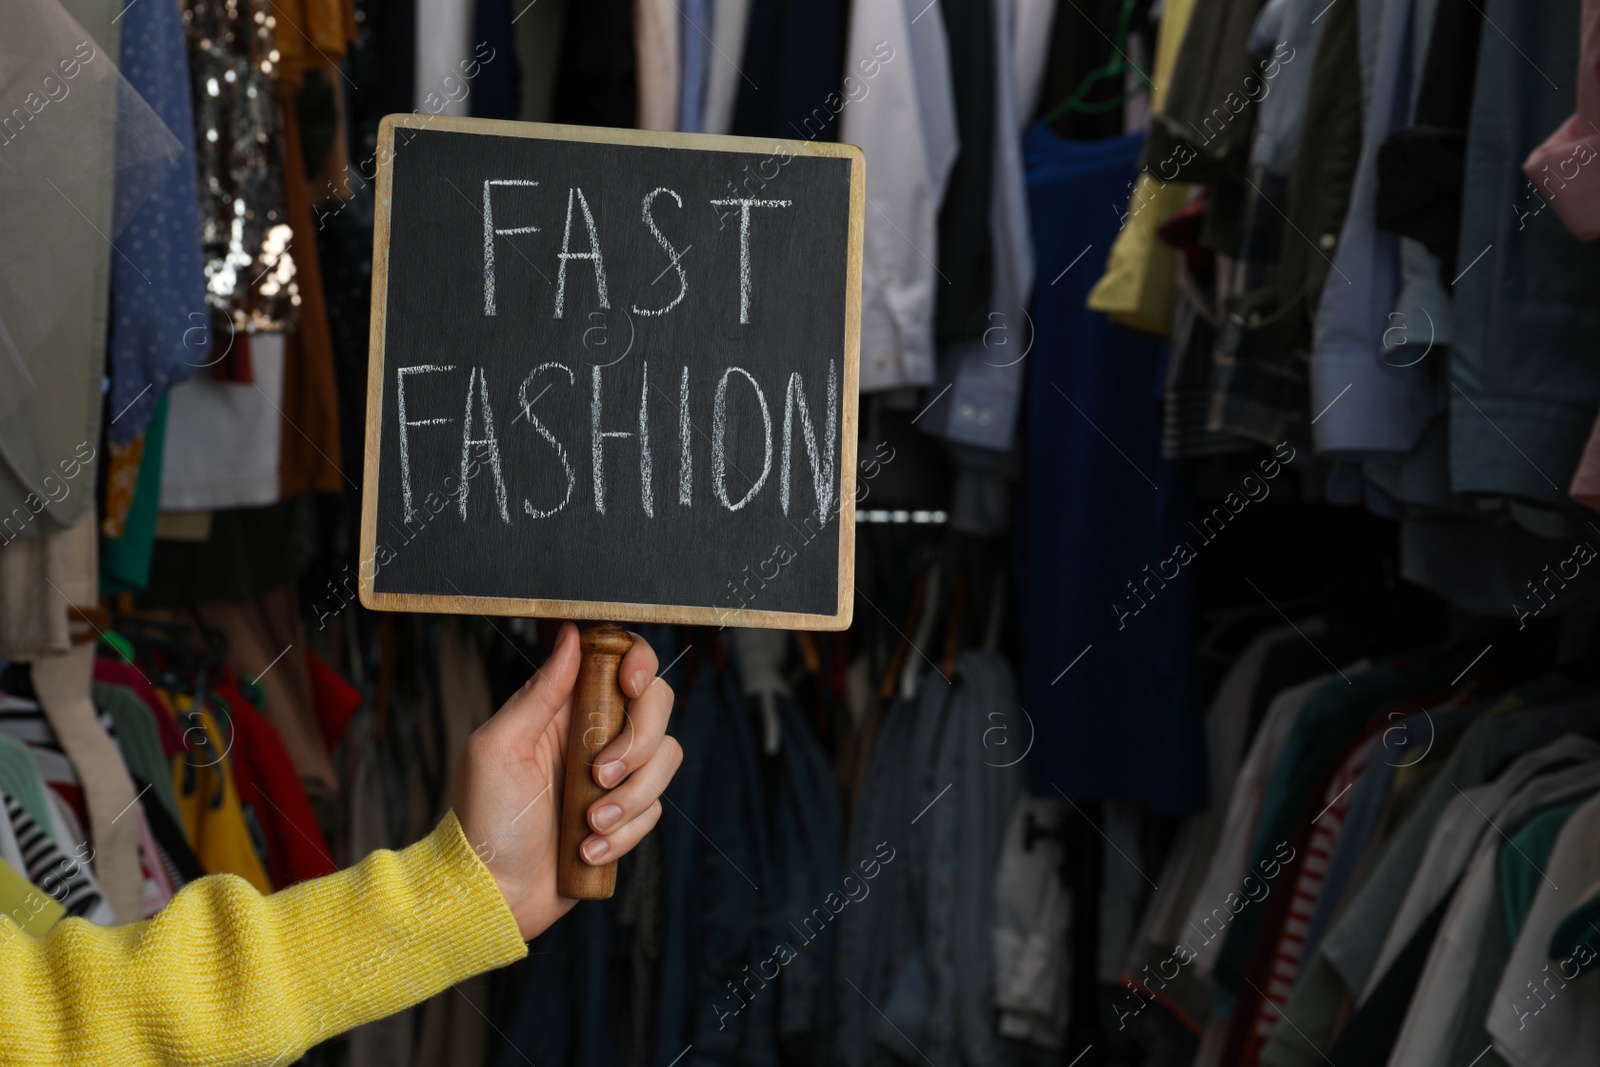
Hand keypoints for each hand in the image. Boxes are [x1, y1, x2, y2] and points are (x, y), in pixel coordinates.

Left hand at [453, 622, 680, 938]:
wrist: (493, 892)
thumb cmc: (484, 817)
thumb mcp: (498, 746)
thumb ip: (540, 692)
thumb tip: (572, 635)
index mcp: (566, 708)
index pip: (622, 664)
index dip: (639, 665)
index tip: (631, 686)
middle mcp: (596, 735)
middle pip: (658, 707)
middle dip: (637, 744)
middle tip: (597, 776)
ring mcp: (614, 777)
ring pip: (665, 761)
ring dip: (630, 798)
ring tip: (588, 826)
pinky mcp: (626, 817)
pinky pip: (655, 811)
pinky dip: (624, 834)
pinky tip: (588, 850)